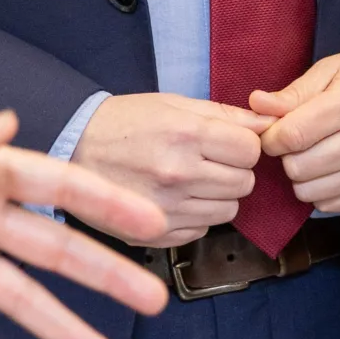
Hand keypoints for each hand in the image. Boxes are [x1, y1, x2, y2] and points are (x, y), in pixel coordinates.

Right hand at [72, 92, 272, 246]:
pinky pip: (202, 231)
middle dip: (235, 171)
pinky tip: (177, 199)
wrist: (73, 148)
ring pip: (228, 211)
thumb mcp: (173, 103)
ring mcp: (167, 209)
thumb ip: (224, 114)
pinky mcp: (155, 235)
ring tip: (193, 180)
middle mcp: (178, 175)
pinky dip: (197, 217)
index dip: (245, 145)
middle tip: (211, 161)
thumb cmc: (124, 122)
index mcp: (186, 136)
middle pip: (245, 183)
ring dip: (219, 196)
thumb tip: (266, 124)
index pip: (251, 150)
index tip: (230, 143)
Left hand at [251, 48, 339, 214]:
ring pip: (310, 192)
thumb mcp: (328, 71)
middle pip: (298, 168)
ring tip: (315, 152)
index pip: (293, 135)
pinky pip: (329, 205)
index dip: (270, 138)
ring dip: (302, 176)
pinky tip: (331, 167)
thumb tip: (256, 105)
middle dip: (287, 156)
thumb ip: (292, 93)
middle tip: (298, 140)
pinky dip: (321, 190)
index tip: (272, 131)